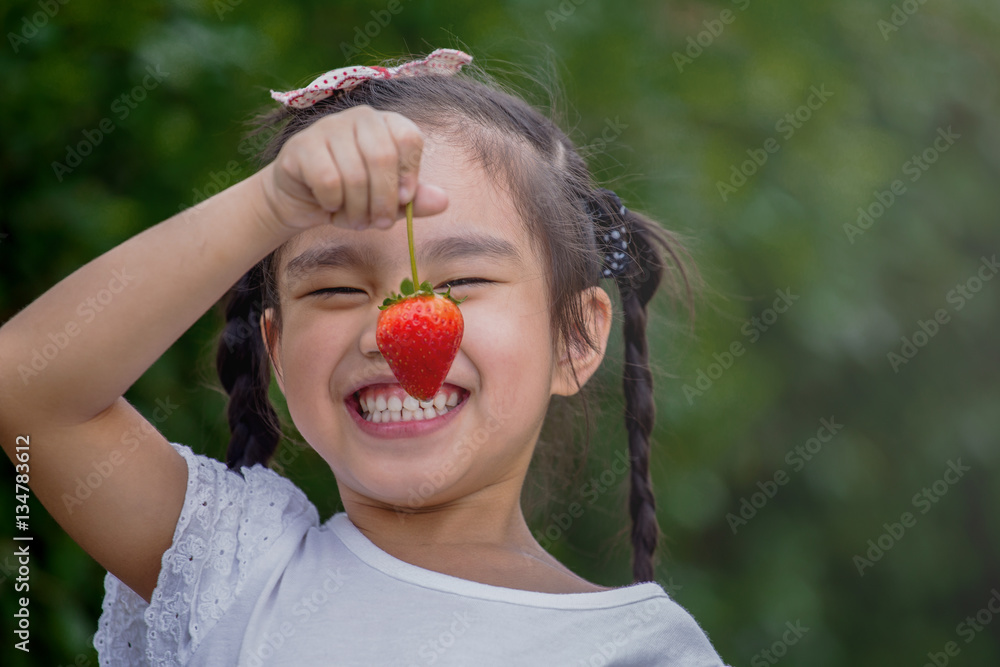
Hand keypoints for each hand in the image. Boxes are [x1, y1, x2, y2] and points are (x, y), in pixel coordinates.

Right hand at [255, 105, 447, 233]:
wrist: (300, 201)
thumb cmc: (350, 197)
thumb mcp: (387, 202)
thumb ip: (415, 201)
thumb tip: (443, 201)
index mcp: (385, 124)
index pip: (408, 137)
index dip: (409, 174)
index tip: (404, 200)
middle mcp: (359, 117)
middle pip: (382, 157)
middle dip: (384, 201)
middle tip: (379, 223)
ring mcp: (328, 127)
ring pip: (355, 174)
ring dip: (357, 209)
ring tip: (355, 220)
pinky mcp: (302, 146)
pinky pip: (328, 181)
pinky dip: (333, 203)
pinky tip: (329, 206)